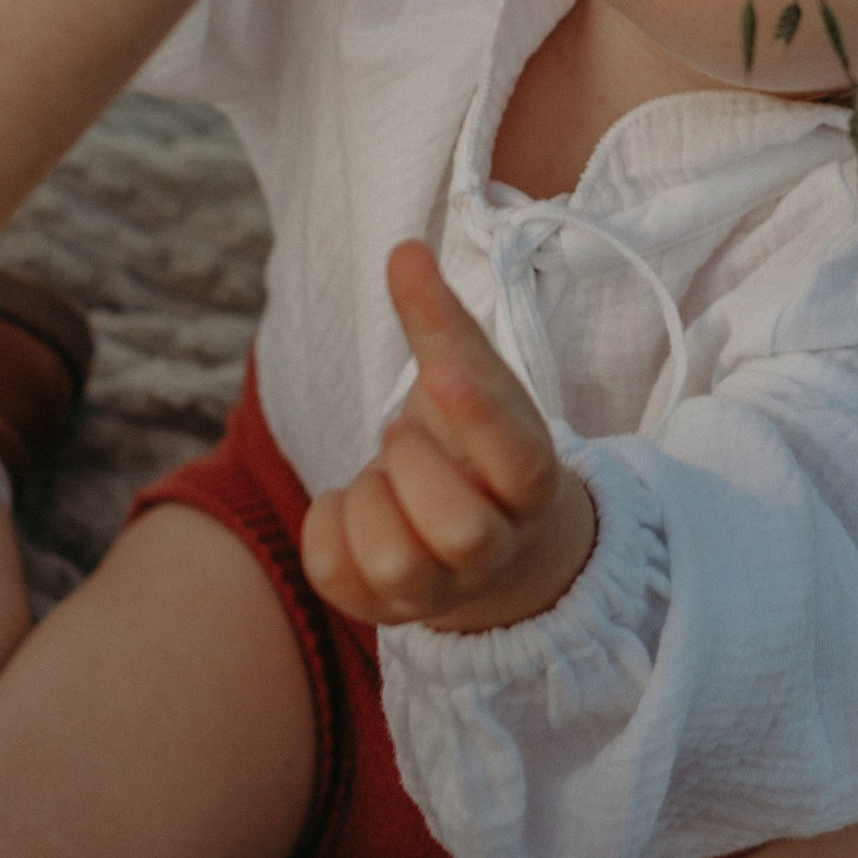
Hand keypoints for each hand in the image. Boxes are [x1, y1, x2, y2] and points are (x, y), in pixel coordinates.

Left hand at [300, 243, 597, 633]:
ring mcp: (439, 589)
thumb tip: (403, 249)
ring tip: (379, 474)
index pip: (519, 460)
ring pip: (397, 565)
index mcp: (530, 482)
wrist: (478, 535)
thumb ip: (437, 320)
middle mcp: (494, 548)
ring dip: (371, 500)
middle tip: (402, 435)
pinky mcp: (379, 608)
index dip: (477, 417)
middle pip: (461, 530)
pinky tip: (350, 504)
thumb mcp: (467, 377)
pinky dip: (327, 526)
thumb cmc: (473, 443)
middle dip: (414, 470)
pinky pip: (337, 575)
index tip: (436, 371)